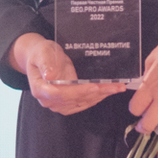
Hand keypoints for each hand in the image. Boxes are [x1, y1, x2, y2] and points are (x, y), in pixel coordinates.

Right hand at [11, 34, 127, 115]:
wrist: (40, 58)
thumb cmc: (41, 53)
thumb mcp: (42, 52)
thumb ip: (45, 63)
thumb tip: (49, 75)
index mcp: (40, 89)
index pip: (61, 93)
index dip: (79, 91)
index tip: (94, 86)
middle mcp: (49, 101)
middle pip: (76, 99)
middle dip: (97, 92)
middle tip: (115, 86)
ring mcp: (59, 104)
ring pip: (83, 102)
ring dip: (101, 95)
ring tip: (117, 87)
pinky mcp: (68, 104)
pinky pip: (84, 102)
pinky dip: (97, 97)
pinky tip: (109, 91)